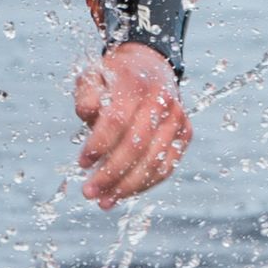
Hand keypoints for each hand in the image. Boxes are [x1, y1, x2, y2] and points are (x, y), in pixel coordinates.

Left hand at [74, 45, 192, 208]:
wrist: (151, 66)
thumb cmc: (114, 77)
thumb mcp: (93, 76)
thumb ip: (87, 94)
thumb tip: (87, 113)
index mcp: (135, 84)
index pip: (117, 120)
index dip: (99, 145)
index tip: (82, 163)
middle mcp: (162, 100)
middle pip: (137, 145)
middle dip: (111, 174)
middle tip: (89, 192)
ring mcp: (177, 118)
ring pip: (155, 161)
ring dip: (128, 186)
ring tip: (104, 201)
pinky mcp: (185, 133)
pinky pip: (167, 166)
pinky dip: (146, 184)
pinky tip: (123, 193)